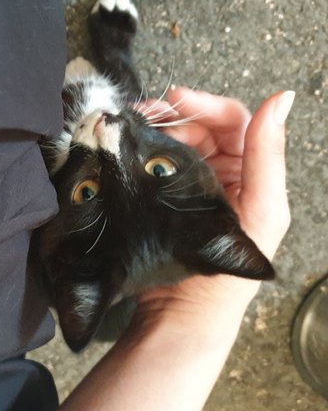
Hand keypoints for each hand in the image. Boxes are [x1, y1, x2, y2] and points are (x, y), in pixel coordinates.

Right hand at [134, 88, 292, 334]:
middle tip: (145, 113)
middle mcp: (221, 175)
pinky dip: (143, 151)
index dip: (206, 105)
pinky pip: (155, 164)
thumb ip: (268, 156)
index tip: (175, 98)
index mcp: (250, 174)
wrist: (181, 312)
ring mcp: (190, 185)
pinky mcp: (163, 197)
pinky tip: (129, 147)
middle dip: (175, 114)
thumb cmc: (227, 271)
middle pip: (199, 127)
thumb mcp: (262, 212)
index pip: (233, 123)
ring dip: (157, 129)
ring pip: (175, 142)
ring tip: (134, 126)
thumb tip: (281, 98)